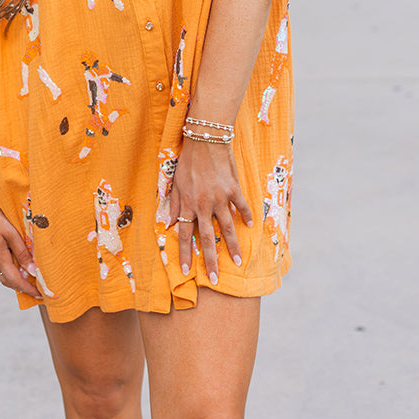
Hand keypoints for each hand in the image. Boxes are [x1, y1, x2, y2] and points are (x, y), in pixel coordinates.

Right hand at [0, 194, 41, 299]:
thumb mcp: (10, 232)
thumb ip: (21, 252)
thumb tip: (33, 270)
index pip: (16, 281)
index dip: (29, 290)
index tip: (40, 296)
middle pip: (8, 281)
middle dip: (22, 288)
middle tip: (35, 290)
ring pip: (0, 275)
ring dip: (13, 280)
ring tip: (26, 280)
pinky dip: (5, 271)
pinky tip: (11, 266)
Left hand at [170, 140, 253, 284]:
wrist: (205, 138)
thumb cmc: (187, 159)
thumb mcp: (175, 181)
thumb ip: (174, 204)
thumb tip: (168, 225)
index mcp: (187, 203)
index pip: (184, 234)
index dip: (185, 253)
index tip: (186, 271)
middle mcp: (203, 204)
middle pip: (206, 238)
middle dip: (210, 260)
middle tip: (214, 280)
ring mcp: (219, 197)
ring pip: (226, 227)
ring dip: (232, 246)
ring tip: (237, 261)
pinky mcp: (233, 188)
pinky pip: (241, 206)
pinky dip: (246, 216)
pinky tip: (250, 225)